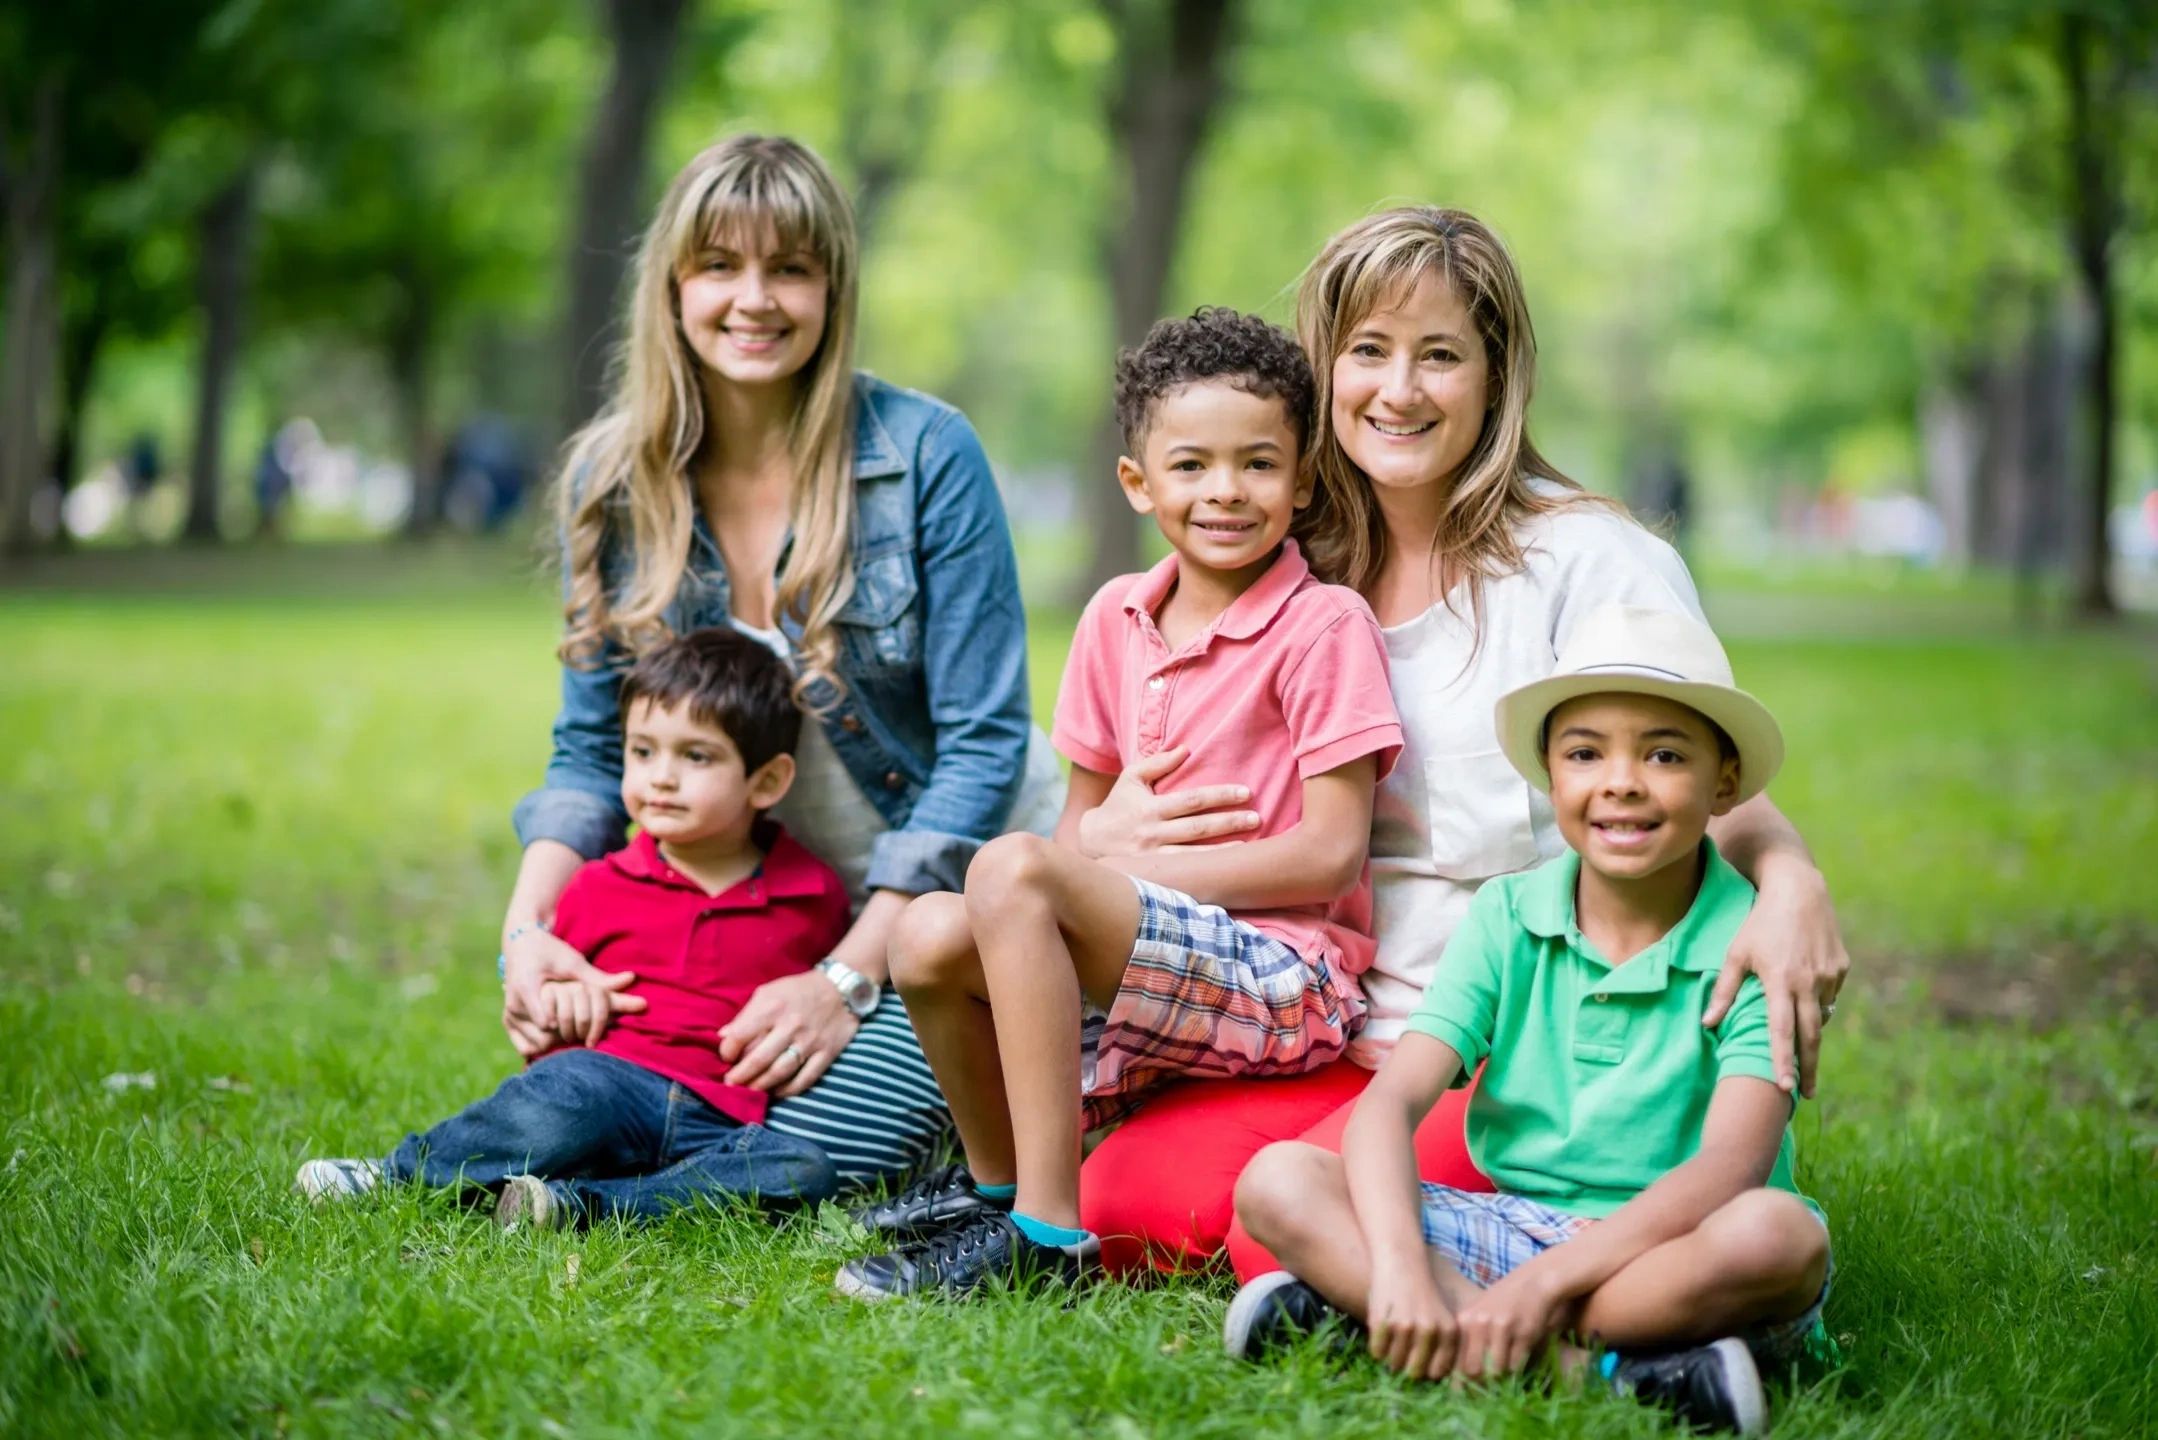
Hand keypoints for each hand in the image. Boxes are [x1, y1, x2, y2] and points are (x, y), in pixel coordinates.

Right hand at [502, 927, 644, 1052]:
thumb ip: (598, 978)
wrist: (521, 943)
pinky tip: (556, 1034)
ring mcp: (509, 1013)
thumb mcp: (573, 962)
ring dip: (556, 1041)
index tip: (583, 1023)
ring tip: (570, 1029)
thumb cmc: (550, 950)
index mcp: (528, 988)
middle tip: (581, 1028)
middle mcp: (514, 1003)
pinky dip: (542, 1044)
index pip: (550, 1023)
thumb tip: (632, 979)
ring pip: (536, 1044)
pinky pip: (526, 1046)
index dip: (570, 1025)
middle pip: (544, 1036)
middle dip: (566, 1034)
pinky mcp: (507, 1019)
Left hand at [717, 970, 860, 1096]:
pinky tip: (777, 1092)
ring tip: (750, 1091)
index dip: (728, 1050)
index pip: (741, 1035)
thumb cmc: (798, 990)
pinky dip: (789, 1090)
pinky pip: (806, 1078)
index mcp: (772, 1007)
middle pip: (759, 1059)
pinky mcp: (826, 1053)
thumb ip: (745, 1015)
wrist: (841, 987)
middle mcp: (791, 1025)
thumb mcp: (768, 992)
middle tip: (730, 1084)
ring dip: (761, 1085)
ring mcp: (810, 1041)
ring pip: (781, 1071)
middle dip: (740, 1076)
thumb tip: (723, 1036)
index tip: (726, 1057)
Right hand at [1074, 746, 1260, 859]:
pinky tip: (1227, 869)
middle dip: (1229, 822)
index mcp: (1150, 807)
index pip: (1192, 800)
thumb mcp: (1131, 778)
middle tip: (1257, 817)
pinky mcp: (1154, 874)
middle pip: (1198, 827)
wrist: (1088, 842)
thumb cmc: (1117, 805)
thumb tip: (1186, 749)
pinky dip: (1206, 871)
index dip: (1220, 795)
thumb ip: (1158, 763)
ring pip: (1194, 854)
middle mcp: (1153, 833)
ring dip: (1224, 850)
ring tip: (1252, 845)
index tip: (1245, 792)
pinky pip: (1185, 873)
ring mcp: (1153, 857)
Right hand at [1366, 1267, 1458, 1379]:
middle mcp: (1429, 1331)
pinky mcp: (1383, 1322)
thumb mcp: (1440, 1317)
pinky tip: (1382, 1329)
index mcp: (1448, 1332)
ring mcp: (1405, 1326)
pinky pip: (1377, 1352)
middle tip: (1401, 1353)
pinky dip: (1377, 1347)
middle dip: (1405, 1368)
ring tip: (1392, 1338)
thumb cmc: (1421, 1294)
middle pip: (1414, 1372)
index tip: (1417, 1362)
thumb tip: (1430, 1381)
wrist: (1401, 1261)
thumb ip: (1441, 1347)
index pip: (1436, 1373)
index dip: (1424, 1370)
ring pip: (1394, 1364)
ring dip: (1390, 1357)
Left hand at [1450, 1266, 1567, 1383]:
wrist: (1533, 1282)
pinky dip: (1515, 1374)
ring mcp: (1500, 1327)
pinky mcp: (1522, 1332)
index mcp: (1464, 1320)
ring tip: (1501, 1386)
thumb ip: (1469, 1340)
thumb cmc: (1504, 1302)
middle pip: (1472, 1370)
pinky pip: (1515, 1365)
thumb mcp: (1480, 1314)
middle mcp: (1478, 1323)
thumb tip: (1459, 1376)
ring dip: (1499, 1383)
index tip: (1464, 1394)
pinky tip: (1516, 1370)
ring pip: (1494, 1371)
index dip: (1458, 1383)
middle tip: (1484, 1395)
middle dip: (1478, 1388)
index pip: (1454, 1359)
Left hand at [1704, 862, 1847, 1097]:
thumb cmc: (1758, 923)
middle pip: (1811, 1035)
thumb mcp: (1735, 954)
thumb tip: (1707, 1024)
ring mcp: (1830, 975)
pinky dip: (1818, 1005)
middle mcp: (1809, 981)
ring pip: (1821, 1016)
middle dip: (1808, 1067)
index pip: (1781, 1031)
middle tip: (1805, 1093)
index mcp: (1780, 981)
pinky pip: (1829, 996)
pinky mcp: (1842, 967)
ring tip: (1802, 1054)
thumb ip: (1723, 992)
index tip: (1784, 1087)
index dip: (1783, 1061)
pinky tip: (1805, 1002)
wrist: (1797, 890)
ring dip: (1812, 1036)